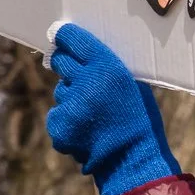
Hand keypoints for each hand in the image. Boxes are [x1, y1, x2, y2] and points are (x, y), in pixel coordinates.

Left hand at [45, 22, 177, 194]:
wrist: (133, 161)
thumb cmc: (138, 119)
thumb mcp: (133, 84)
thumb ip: (109, 67)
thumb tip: (82, 50)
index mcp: (108, 68)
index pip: (74, 40)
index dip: (65, 36)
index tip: (59, 34)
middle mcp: (86, 83)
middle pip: (61, 61)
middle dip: (66, 65)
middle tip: (78, 75)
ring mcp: (70, 106)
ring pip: (61, 91)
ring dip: (71, 97)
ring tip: (94, 114)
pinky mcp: (59, 126)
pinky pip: (56, 114)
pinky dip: (66, 121)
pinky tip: (85, 131)